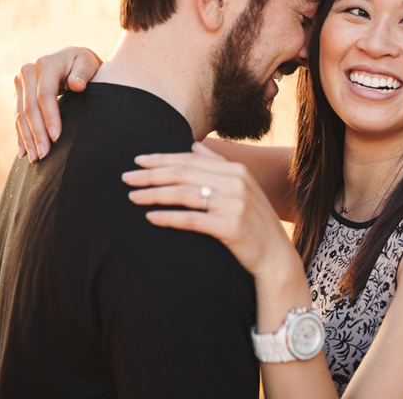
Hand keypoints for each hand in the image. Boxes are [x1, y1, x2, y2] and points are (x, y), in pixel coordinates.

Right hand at [14, 46, 101, 160]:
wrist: (71, 58)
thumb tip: (77, 85)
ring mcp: (20, 82)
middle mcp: (27, 71)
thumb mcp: (88, 63)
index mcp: (45, 64)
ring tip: (35, 158)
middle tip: (45, 154)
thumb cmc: (84, 63)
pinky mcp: (18, 92)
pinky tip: (23, 151)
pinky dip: (21, 134)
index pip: (45, 95)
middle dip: (37, 133)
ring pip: (21, 115)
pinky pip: (18, 116)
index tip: (57, 137)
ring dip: (28, 138)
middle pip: (30, 108)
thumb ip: (83, 74)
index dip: (50, 117)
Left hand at [122, 143, 293, 277]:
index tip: (137, 160)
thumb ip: (219, 164)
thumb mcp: (242, 187)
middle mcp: (237, 182)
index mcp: (237, 170)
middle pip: (184, 174)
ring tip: (132, 198)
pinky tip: (151, 218)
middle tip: (126, 178)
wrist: (276, 256)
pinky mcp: (232, 226)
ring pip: (185, 194)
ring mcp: (236, 204)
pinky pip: (193, 219)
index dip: (162, 159)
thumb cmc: (254, 222)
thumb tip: (194, 146)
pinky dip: (169, 217)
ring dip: (155, 195)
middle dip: (152, 175)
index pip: (191, 159)